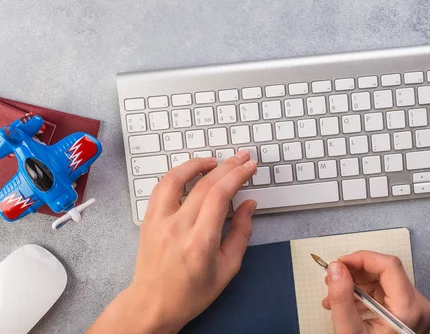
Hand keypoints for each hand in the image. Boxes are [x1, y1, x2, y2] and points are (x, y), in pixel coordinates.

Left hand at [88, 151, 256, 332]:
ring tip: (215, 161)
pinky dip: (177, 174)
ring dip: (197, 164)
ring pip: (177, 179)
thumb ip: (241, 233)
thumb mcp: (228, 268)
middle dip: (228, 166)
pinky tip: (191, 172)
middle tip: (242, 158)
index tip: (250, 167)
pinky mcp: (148, 220)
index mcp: (200, 241)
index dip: (238, 175)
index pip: (220, 195)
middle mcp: (178, 227)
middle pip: (204, 183)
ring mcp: (159, 221)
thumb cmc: (191, 292)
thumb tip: (249, 205)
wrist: (153, 304)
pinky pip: (162, 188)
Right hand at [322, 251, 429, 333]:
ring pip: (384, 282)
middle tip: (332, 279)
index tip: (339, 263)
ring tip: (334, 297)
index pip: (388, 265)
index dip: (361, 258)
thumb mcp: (351, 332)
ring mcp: (417, 310)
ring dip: (358, 284)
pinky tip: (348, 305)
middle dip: (355, 273)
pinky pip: (387, 294)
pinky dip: (366, 295)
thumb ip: (342, 299)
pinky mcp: (411, 314)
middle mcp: (419, 305)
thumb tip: (336, 269)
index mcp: (408, 309)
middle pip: (385, 272)